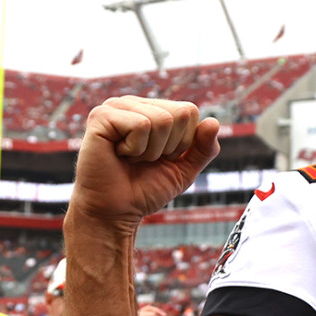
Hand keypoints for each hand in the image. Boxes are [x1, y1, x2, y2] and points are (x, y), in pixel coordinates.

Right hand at [71, 96, 220, 230]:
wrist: (115, 212)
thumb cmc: (144, 190)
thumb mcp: (184, 170)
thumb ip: (203, 149)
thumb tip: (214, 122)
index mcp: (152, 110)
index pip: (189, 110)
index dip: (183, 142)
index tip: (160, 157)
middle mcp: (134, 103)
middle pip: (180, 114)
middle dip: (169, 146)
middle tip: (144, 160)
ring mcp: (116, 107)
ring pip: (162, 120)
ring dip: (151, 151)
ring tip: (130, 158)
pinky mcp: (101, 116)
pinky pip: (140, 126)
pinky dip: (135, 149)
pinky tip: (118, 155)